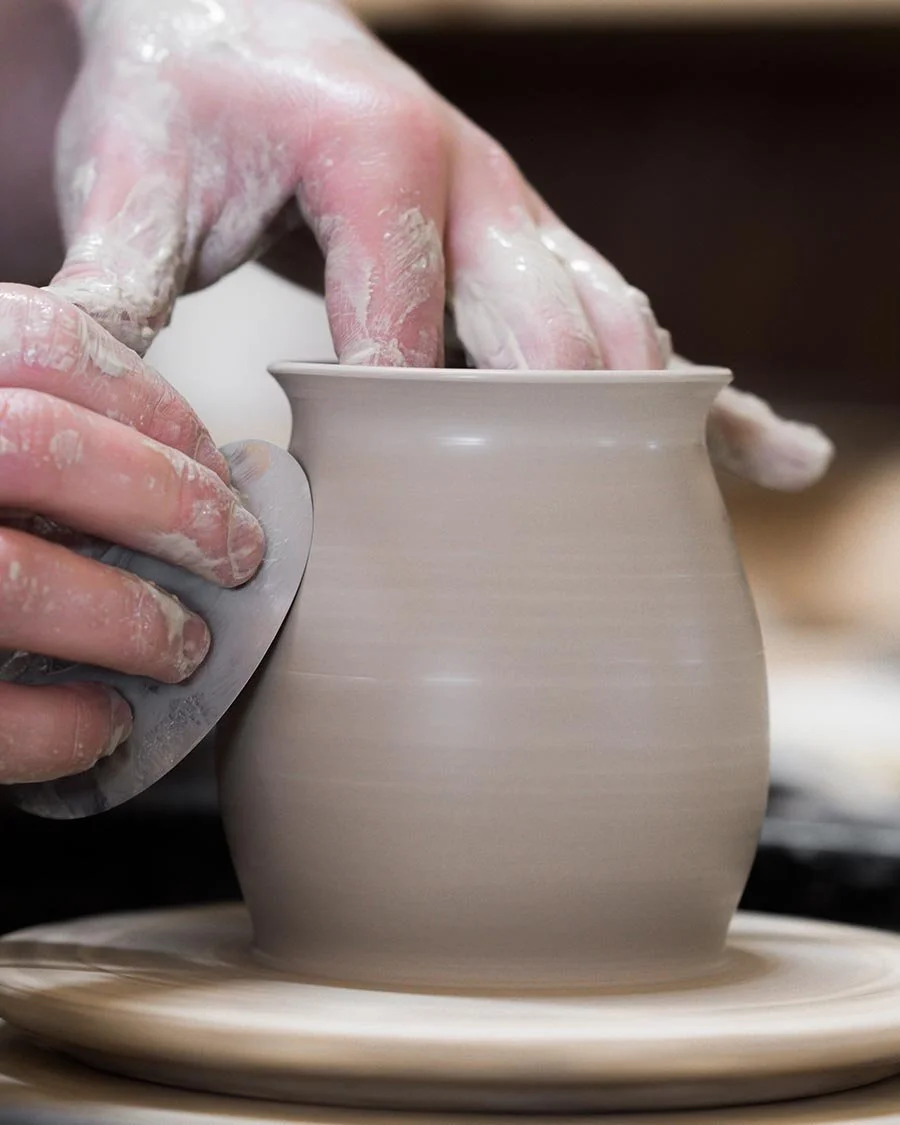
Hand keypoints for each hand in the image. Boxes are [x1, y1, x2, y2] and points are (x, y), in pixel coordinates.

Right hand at [0, 284, 264, 783]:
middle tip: (234, 556)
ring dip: (130, 620)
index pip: (42, 343)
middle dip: (170, 505)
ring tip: (182, 645)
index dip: (154, 405)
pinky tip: (105, 722)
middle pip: (39, 446)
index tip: (213, 465)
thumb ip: (40, 418)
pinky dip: (61, 725)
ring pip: (13, 578)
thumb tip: (190, 466)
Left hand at [54, 0, 830, 489]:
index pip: (404, 326)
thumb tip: (93, 404)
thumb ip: (111, 286)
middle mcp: (479, 183)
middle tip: (559, 549)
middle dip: (552, 443)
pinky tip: (773, 453)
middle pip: (549, 332)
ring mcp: (523, 216)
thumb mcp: (130, 181)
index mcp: (377, 159)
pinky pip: (640, 323)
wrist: (231, 8)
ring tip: (706, 513)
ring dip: (655, 423)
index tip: (392, 526)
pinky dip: (710, 396)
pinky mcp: (538, 245)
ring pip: (616, 329)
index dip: (401, 433)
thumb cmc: (184, 99)